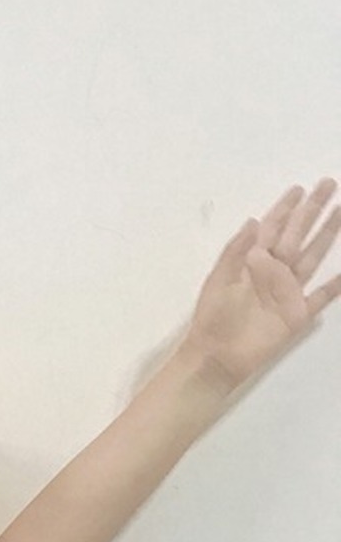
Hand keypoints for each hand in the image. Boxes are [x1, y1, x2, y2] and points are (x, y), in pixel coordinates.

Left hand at [179, 179, 340, 390]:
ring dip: (328, 234)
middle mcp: (274, 272)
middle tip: (328, 185)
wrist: (215, 357)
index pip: (272, 228)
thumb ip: (236, 251)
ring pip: (313, 256)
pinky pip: (321, 296)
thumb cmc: (212, 318)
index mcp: (252, 261)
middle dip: (312, 210)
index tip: (299, 189)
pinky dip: (336, 286)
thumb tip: (255, 219)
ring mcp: (288, 291)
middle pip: (297, 234)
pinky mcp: (297, 314)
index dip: (285, 208)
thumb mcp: (218, 280)